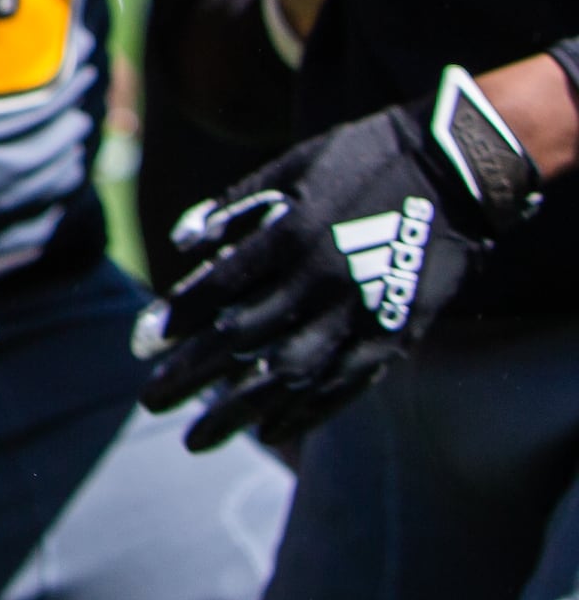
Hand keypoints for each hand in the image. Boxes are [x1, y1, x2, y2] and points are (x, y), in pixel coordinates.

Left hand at [138, 67, 543, 450]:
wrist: (457, 171)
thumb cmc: (364, 159)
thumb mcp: (291, 166)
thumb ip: (234, 205)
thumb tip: (184, 245)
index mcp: (292, 234)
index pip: (219, 290)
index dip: (178, 320)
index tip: (142, 345)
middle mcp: (321, 280)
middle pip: (244, 340)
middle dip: (192, 375)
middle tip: (152, 402)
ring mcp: (362, 312)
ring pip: (289, 374)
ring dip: (238, 410)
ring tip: (196, 440)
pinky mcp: (396, 334)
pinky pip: (344, 385)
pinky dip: (305, 411)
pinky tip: (269, 433)